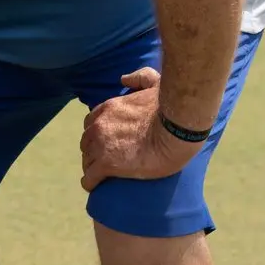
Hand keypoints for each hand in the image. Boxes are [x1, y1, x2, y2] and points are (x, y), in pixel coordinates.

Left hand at [80, 67, 202, 191]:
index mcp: (107, 109)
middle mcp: (99, 126)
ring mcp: (101, 145)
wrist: (177, 128)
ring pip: (88, 160)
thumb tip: (124, 79)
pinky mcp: (107, 165)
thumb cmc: (169, 106)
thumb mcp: (154, 83)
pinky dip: (91, 182)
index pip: (92, 123)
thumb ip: (139, 78)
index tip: (105, 142)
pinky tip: (94, 187)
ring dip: (92, 166)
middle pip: (87, 142)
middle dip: (93, 150)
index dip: (97, 134)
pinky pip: (91, 177)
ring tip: (100, 175)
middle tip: (104, 160)